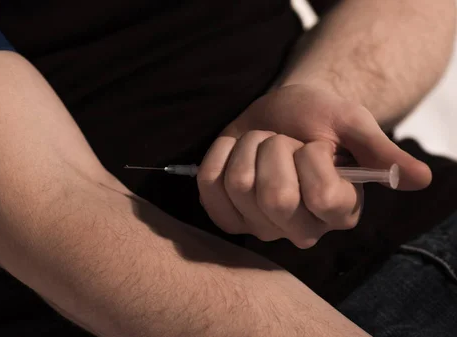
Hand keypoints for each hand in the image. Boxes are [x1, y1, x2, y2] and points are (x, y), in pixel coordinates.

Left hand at [197, 84, 430, 247]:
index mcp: (340, 211)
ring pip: (238, 184)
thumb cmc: (321, 118)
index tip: (317, 145)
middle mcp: (301, 228)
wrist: (284, 112)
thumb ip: (380, 151)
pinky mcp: (226, 214)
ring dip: (249, 146)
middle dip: (276, 148)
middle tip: (286, 141)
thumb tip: (420, 179)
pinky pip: (209, 184)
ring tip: (265, 144)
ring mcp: (260, 225)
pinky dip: (221, 153)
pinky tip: (237, 150)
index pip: (323, 197)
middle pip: (274, 195)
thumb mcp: (352, 124)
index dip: (313, 159)